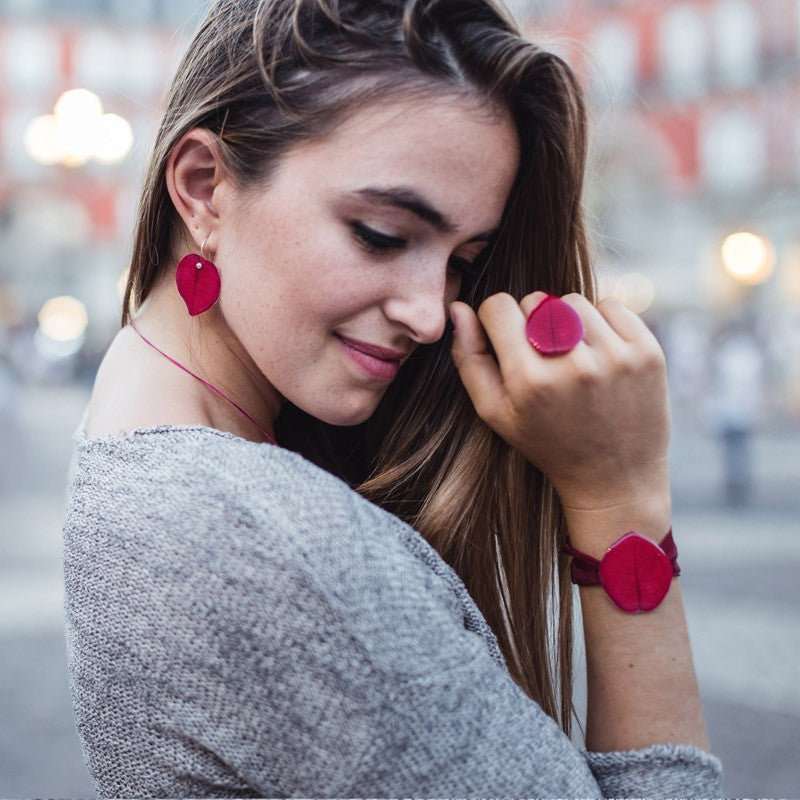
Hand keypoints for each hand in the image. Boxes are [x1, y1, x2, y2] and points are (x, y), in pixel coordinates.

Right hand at [449, 291, 671, 514]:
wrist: (615, 478)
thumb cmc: (547, 442)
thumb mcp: (495, 413)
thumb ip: (470, 359)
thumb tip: (459, 309)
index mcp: (530, 382)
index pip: (499, 307)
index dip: (496, 319)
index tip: (505, 337)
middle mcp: (573, 366)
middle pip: (536, 301)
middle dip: (532, 321)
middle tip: (542, 357)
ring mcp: (616, 357)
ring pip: (573, 301)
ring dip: (567, 321)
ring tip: (571, 357)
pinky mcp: (647, 353)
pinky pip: (612, 306)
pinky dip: (601, 322)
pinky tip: (599, 355)